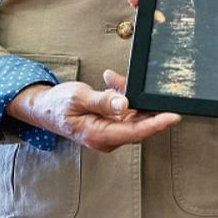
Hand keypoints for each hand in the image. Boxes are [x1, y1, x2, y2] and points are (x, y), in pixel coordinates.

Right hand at [7, 69, 179, 152]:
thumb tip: (124, 104)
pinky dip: (123, 94)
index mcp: (99, 135)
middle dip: (143, 102)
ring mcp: (110, 130)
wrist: (44, 108)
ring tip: (113, 80)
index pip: (135, 132)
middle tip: (144, 84)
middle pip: (139, 123)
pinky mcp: (110, 123)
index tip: (173, 115)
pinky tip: (112, 82)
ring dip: (130, 94)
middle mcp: (107, 137)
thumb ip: (102, 101)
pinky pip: (126, 109)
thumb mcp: (78, 98)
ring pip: (133, 113)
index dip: (156, 124)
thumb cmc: (58, 105)